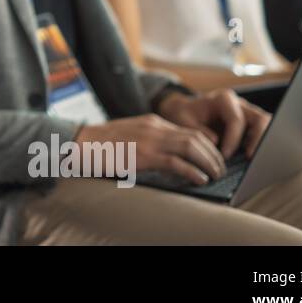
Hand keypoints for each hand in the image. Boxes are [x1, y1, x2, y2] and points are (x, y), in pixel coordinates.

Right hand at [76, 112, 224, 184]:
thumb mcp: (130, 134)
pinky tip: (199, 180)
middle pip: (195, 137)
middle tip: (220, 169)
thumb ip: (148, 140)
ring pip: (191, 147)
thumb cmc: (101, 144)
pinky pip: (176, 162)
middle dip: (213, 154)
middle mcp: (155, 127)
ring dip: (208, 162)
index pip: (189, 130)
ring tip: (215, 175)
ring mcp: (150, 140)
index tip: (214, 157)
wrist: (81, 142)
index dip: (207, 145)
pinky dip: (192, 171)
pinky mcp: (144, 155)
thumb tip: (165, 156)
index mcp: (152, 122)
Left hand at [156, 89, 268, 160]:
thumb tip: (216, 141)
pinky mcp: (250, 124)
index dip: (233, 139)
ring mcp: (247, 113)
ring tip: (254, 159)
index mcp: (223, 99)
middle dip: (258, 139)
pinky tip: (251, 157)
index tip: (225, 155)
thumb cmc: (184, 115)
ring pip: (266, 125)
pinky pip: (262, 133)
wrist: (184, 111)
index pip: (236, 119)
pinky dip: (260, 144)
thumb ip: (197, 129)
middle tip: (250, 157)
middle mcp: (239, 104)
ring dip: (263, 142)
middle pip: (260, 118)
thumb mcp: (183, 120)